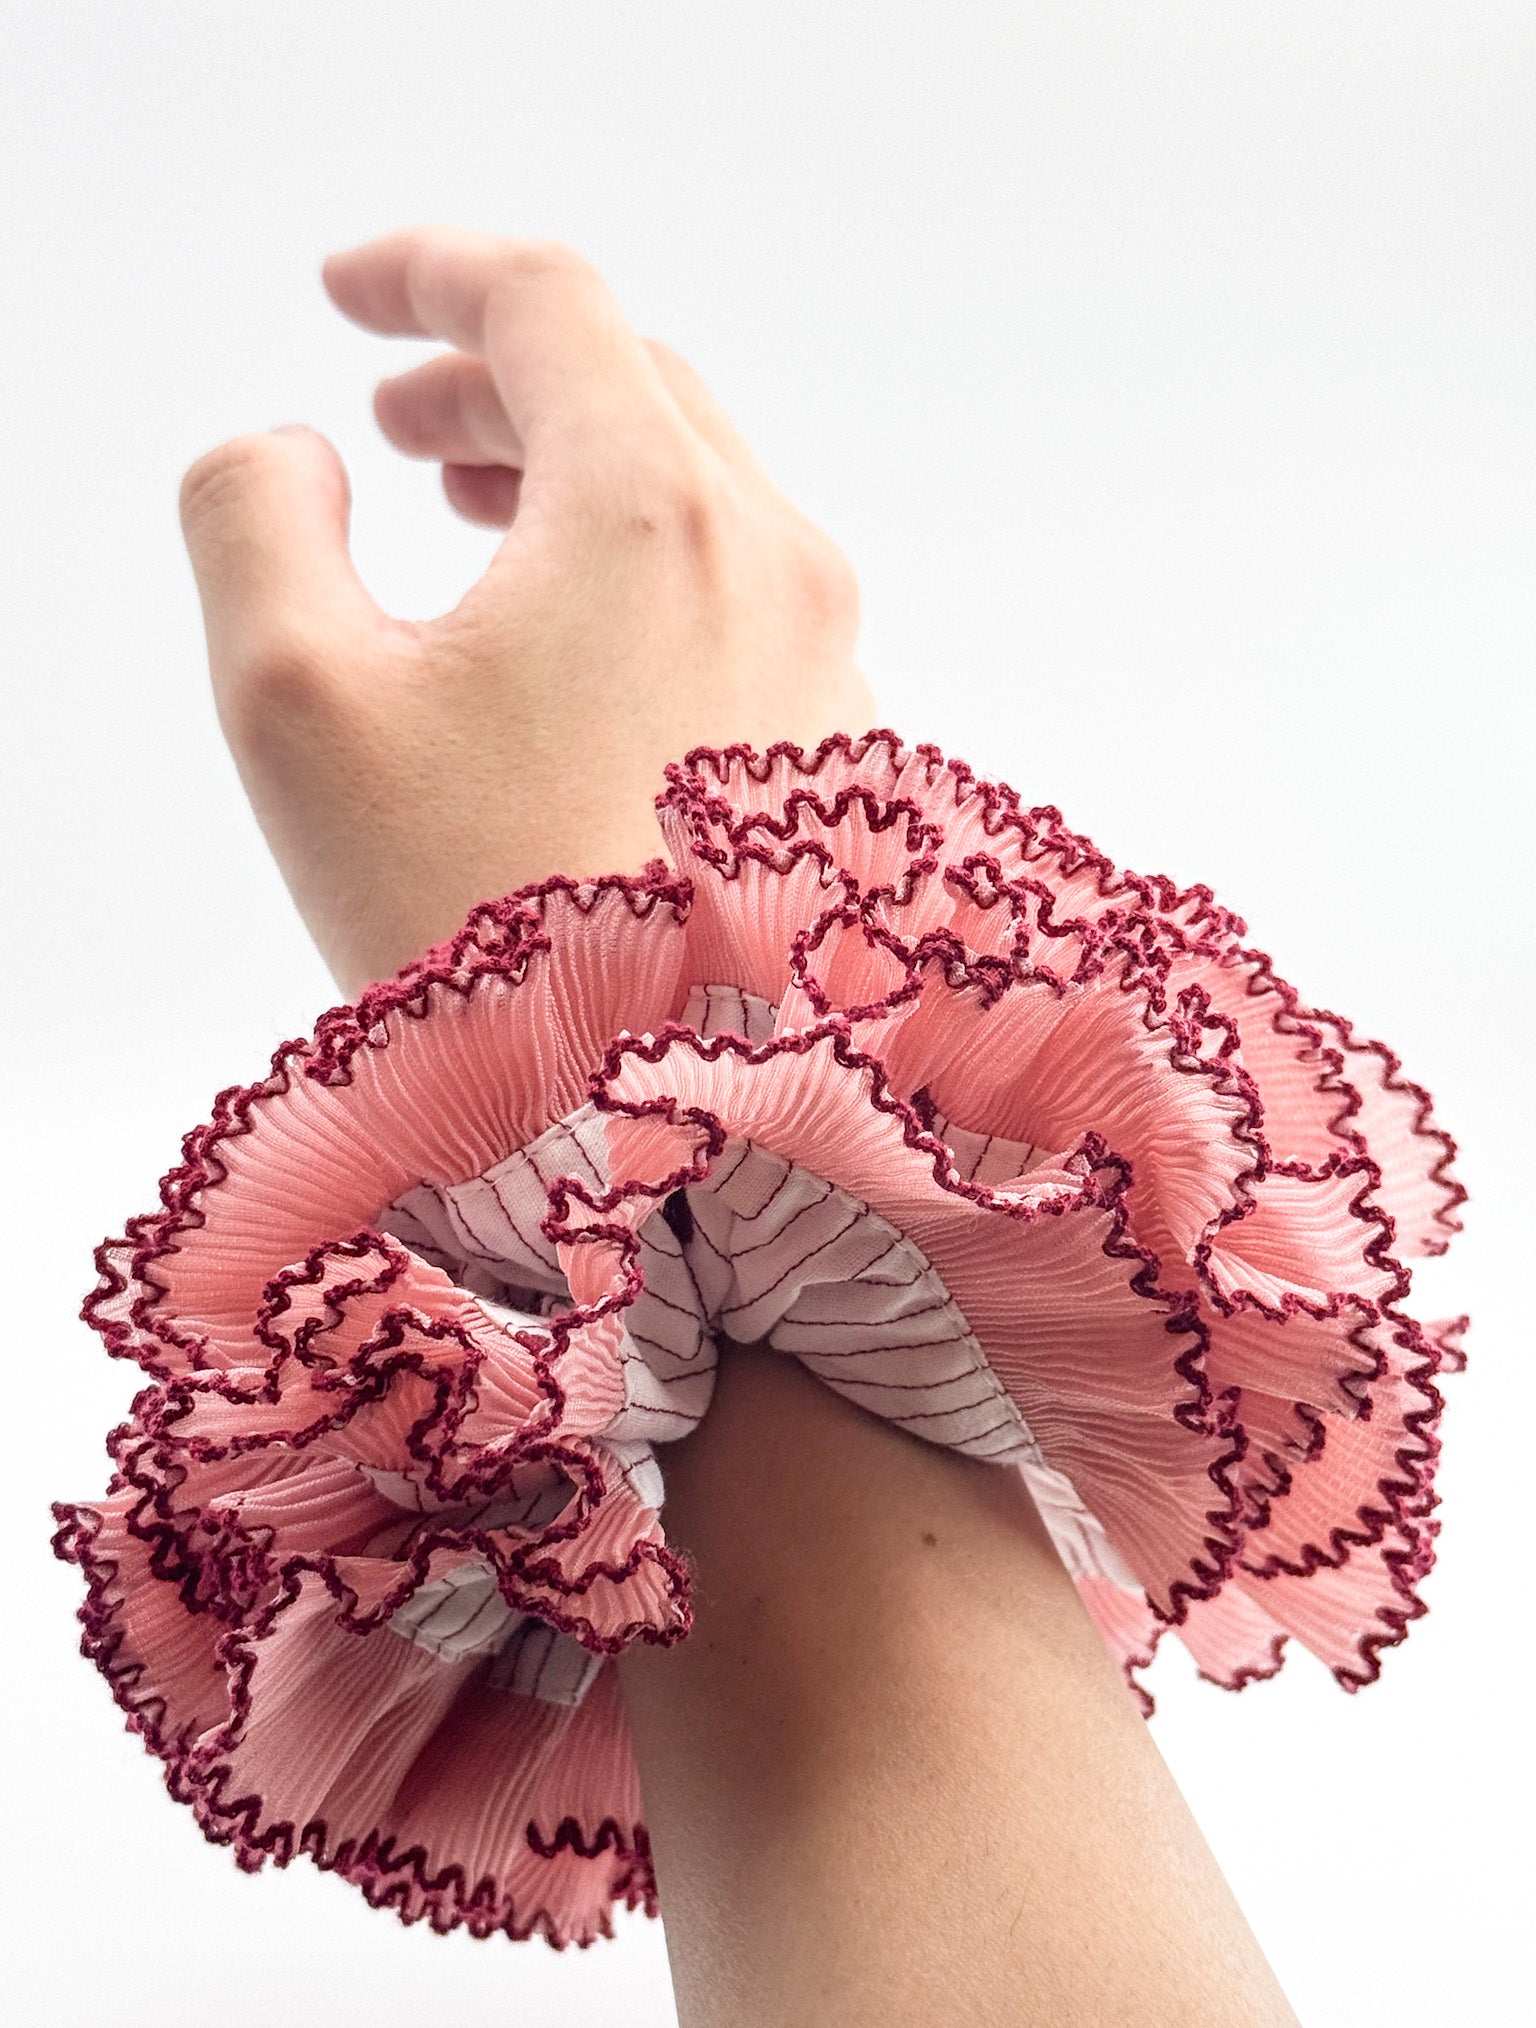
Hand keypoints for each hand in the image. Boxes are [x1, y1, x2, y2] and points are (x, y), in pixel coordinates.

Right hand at [177, 226, 874, 993]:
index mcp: (650, 513)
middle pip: (634, 388)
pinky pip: (743, 603)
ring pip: (700, 495)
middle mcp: (772, 562)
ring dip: (576, 475)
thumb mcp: (295, 702)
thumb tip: (300, 458)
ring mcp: (825, 660)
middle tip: (397, 428)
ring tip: (472, 520)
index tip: (346, 298)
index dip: (428, 269)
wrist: (661, 1127)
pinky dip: (647, 575)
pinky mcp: (838, 754)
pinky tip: (575, 652)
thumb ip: (258, 521)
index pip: (548, 301)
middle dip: (499, 383)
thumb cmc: (480, 926)